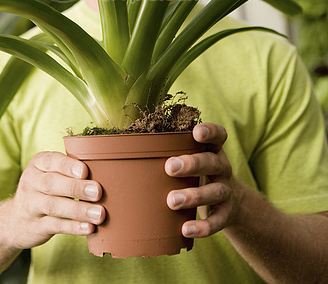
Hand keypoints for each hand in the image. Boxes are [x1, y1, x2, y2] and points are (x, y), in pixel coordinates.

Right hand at [8, 151, 105, 248]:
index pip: (51, 161)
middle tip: (98, 192)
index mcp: (38, 164)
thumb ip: (68, 170)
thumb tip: (103, 170)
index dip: (68, 166)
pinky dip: (73, 227)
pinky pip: (55, 225)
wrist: (14, 220)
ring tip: (99, 213)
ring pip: (54, 206)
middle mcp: (31, 182)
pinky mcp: (35, 226)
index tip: (85, 171)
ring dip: (79, 210)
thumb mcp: (49, 173)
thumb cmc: (43, 189)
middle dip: (76, 188)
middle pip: (52, 184)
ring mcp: (31, 205)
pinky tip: (88, 227)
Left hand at [165, 123, 241, 238]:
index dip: (210, 132)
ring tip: (171, 200)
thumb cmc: (200, 174)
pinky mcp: (226, 214)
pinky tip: (185, 228)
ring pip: (215, 191)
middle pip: (212, 162)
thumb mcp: (193, 159)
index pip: (218, 135)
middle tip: (169, 167)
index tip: (197, 132)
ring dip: (194, 196)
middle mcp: (223, 168)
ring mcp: (226, 191)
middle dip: (192, 164)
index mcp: (214, 150)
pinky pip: (217, 221)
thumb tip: (129, 148)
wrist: (232, 203)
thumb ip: (172, 152)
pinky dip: (202, 227)